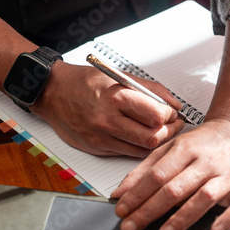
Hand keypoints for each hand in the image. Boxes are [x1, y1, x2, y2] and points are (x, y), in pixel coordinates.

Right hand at [31, 61, 184, 156]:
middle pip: (153, 137)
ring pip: (142, 149)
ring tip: (160, 130)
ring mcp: (101, 137)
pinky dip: (140, 147)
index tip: (173, 113)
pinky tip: (142, 136)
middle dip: (169, 132)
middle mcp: (108, 120)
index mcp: (116, 97)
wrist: (54, 92)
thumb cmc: (86, 82)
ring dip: (157, 141)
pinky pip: (128, 153)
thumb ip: (152, 90)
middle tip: (173, 125)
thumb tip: (175, 104)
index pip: (156, 115)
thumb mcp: (121, 76)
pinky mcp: (97, 148)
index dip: (171, 116)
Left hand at [111, 119, 229, 229]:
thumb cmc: (201, 144)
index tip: (121, 211)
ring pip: (204, 196)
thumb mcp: (170, 148)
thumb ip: (145, 170)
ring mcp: (226, 175)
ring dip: (183, 216)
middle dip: (150, 210)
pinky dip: (228, 218)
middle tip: (131, 227)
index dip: (137, 194)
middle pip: (175, 188)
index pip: (157, 175)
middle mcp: (205, 162)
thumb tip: (120, 192)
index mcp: (185, 150)